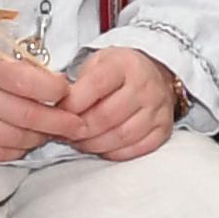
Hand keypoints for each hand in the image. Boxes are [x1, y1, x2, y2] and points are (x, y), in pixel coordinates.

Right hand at [0, 39, 73, 164]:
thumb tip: (62, 88)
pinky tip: (24, 140)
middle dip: (59, 123)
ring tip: (48, 131)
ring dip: (39, 137)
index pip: (26, 82)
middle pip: (27, 117)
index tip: (67, 91)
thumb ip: (28, 70)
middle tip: (76, 124)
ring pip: (16, 140)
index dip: (53, 89)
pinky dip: (17, 150)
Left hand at [56, 46, 181, 162]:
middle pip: (106, 117)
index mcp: (125, 64)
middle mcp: (146, 85)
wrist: (152, 74)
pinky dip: (113, 152)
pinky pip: (136, 149)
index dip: (72, 105)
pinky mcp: (164, 129)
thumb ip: (76, 84)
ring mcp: (158, 108)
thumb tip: (54, 110)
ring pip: (121, 136)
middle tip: (65, 133)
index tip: (58, 114)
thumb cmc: (118, 71)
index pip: (95, 86)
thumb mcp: (96, 64)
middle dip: (79, 130)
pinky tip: (101, 147)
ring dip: (94, 144)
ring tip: (79, 141)